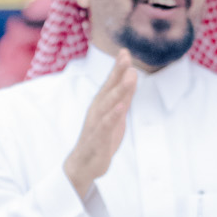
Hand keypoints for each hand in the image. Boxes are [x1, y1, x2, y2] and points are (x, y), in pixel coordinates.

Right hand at [63, 48, 136, 201]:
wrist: (84, 165)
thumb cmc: (100, 138)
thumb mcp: (116, 114)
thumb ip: (124, 96)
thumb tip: (132, 75)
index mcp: (101, 104)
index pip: (111, 82)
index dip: (117, 67)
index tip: (124, 51)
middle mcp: (97, 110)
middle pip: (109, 89)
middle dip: (117, 72)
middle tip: (125, 56)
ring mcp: (96, 124)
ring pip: (108, 104)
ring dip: (119, 90)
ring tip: (130, 76)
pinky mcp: (97, 139)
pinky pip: (106, 125)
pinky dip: (113, 115)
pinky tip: (121, 106)